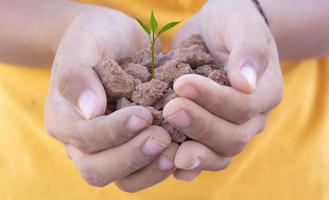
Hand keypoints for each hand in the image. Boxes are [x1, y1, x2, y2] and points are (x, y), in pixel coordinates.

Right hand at [45, 7, 177, 191]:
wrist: (117, 38)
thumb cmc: (96, 37)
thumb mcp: (82, 43)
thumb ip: (77, 75)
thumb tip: (90, 111)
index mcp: (65, 119)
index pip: (84, 138)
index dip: (113, 131)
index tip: (143, 115)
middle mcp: (83, 142)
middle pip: (98, 170)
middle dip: (132, 157)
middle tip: (162, 138)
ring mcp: (110, 148)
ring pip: (123, 179)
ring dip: (150, 169)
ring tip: (176, 151)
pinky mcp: (133, 146)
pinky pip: (145, 170)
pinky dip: (163, 166)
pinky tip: (184, 151)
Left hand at [164, 0, 282, 180]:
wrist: (215, 33)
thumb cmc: (229, 23)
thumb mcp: (241, 24)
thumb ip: (249, 50)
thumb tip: (246, 83)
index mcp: (265, 92)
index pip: (243, 105)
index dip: (213, 99)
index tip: (181, 84)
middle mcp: (252, 118)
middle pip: (232, 136)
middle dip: (199, 125)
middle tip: (170, 109)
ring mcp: (232, 130)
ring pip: (220, 154)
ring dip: (194, 153)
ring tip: (166, 145)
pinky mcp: (211, 135)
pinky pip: (205, 158)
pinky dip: (189, 166)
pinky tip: (169, 164)